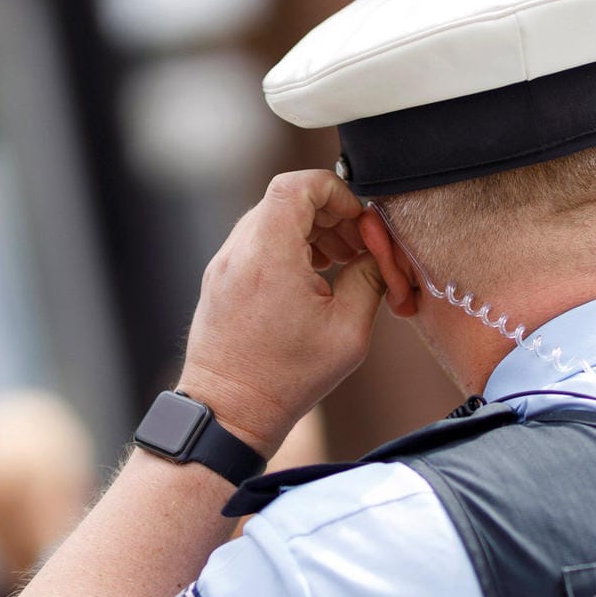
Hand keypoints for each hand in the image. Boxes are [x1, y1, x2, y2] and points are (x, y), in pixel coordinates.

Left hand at [176, 171, 394, 455]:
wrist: (228, 412)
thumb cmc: (285, 379)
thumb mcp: (348, 332)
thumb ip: (369, 280)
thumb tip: (377, 255)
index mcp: (269, 253)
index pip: (297, 184)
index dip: (335, 191)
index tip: (357, 220)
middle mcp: (239, 251)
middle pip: (285, 200)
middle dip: (328, 214)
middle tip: (356, 246)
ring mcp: (223, 265)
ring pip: (270, 220)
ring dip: (308, 231)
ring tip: (337, 263)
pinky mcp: (219, 281)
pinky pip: (255, 244)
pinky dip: (286, 248)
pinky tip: (310, 280)